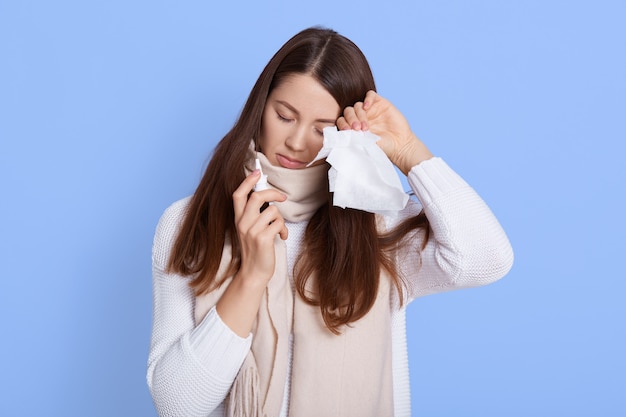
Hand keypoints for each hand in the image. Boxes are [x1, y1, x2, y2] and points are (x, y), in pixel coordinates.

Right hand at [232, 170, 287, 285]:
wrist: (254, 272)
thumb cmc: (256, 250)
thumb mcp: (249, 230)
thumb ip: (254, 214)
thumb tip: (268, 195)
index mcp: (238, 219)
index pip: (238, 195)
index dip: (247, 181)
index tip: (257, 172)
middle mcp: (242, 223)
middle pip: (257, 197)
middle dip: (273, 193)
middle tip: (282, 197)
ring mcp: (251, 231)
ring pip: (273, 211)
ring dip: (281, 220)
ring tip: (279, 230)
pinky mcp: (262, 239)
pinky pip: (279, 224)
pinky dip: (283, 230)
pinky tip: (281, 237)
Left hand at [336, 91, 432, 174]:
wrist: (400, 144)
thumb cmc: (383, 147)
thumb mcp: (365, 144)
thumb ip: (354, 138)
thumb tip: (342, 136)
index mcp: (354, 127)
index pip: (342, 120)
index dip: (343, 124)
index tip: (347, 131)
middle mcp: (361, 117)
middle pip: (348, 111)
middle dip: (351, 120)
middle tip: (357, 129)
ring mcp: (370, 110)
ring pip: (357, 105)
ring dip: (359, 114)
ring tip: (365, 126)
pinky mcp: (380, 103)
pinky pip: (370, 95)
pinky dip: (367, 99)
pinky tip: (368, 107)